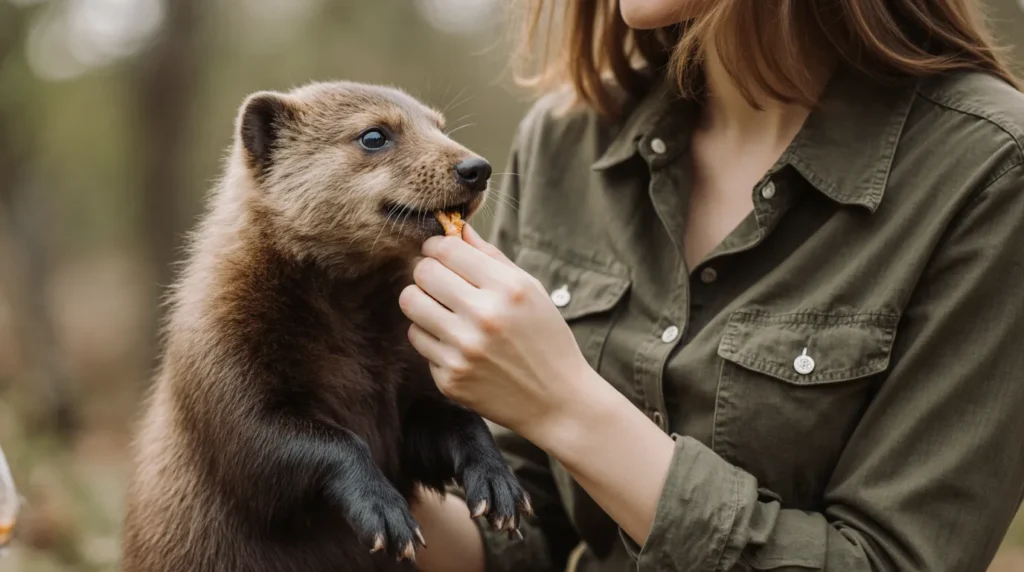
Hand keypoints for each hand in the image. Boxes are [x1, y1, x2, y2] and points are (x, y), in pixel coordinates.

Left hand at [398, 225, 592, 441]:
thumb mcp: (530, 290)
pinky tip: (454, 341)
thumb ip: (491, 257)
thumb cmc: (545, 338)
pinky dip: (431, 336)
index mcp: (507, 289)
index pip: (445, 250)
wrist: (557, 400)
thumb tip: (457, 229)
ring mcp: (464, 351)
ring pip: (411, 305)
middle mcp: (483, 317)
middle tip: (440, 281)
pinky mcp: (450, 378)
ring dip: (423, 302)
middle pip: (422, 273)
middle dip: (427, 272)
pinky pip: (419, 340)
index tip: (440, 254)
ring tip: (443, 309)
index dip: (436, 246)